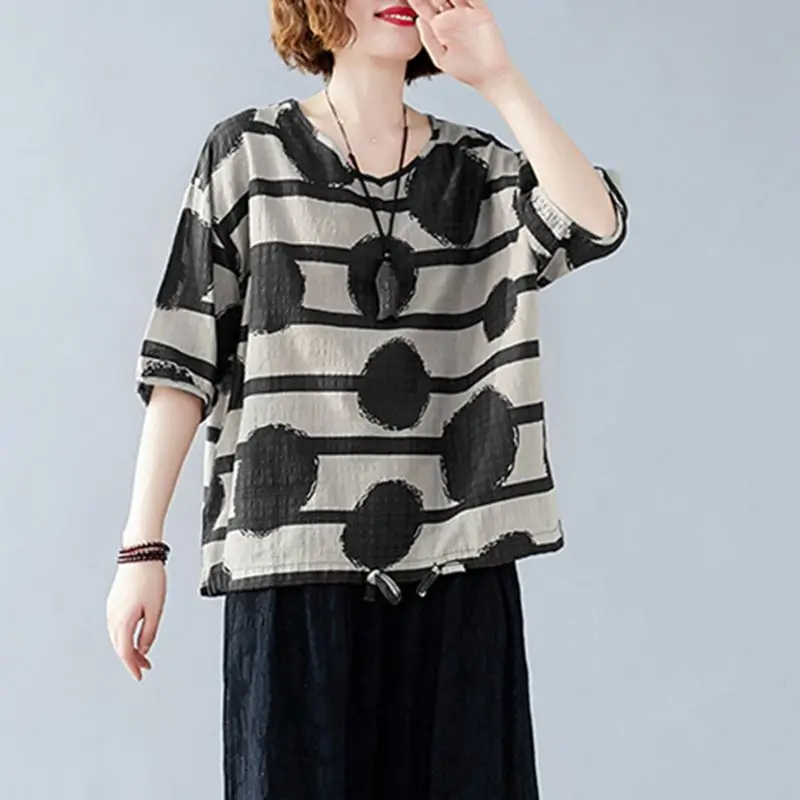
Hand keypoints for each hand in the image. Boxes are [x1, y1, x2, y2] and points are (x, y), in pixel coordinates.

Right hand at [106, 558, 166, 680]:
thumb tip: (144, 649)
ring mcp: (111, 609)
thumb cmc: (150, 578)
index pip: (125, 652)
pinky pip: (116, 626)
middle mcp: (113, 617)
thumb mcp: (156, 609)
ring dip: (128, 647)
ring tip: (142, 653)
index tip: (140, 675)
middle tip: (145, 667)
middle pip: (120, 646)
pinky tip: (133, 636)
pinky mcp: (114, 602)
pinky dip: (124, 635)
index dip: (133, 666)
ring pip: (117, 636)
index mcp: (122, 621)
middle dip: (132, 659)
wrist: (140, 554)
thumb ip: (149, 632)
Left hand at [409, 0, 514, 90]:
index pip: (423, 8)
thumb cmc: (466, 71)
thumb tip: (418, 20)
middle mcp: (451, 17)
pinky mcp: (481, 12)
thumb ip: (428, 40)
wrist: (489, 76)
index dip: (415, 0)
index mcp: (439, 27)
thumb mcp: (440, 58)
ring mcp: (466, 13)